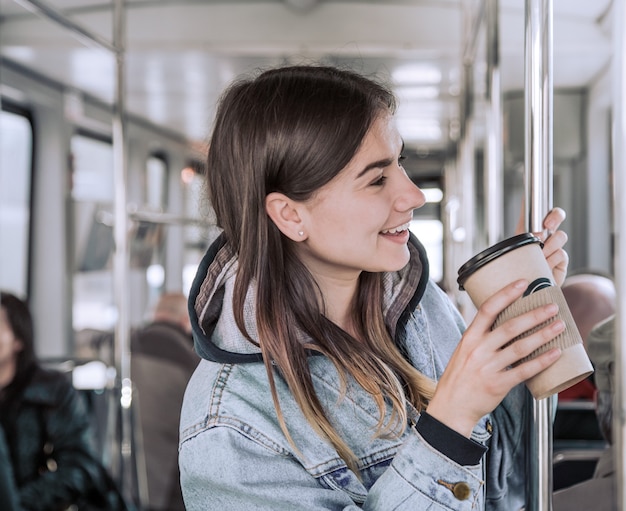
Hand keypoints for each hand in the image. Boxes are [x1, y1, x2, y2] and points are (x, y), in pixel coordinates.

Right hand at [425, 279, 562, 436]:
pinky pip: (524, 370)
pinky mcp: (498, 384)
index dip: (506, 294)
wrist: (451, 406)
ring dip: (542, 335)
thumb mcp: (464, 350)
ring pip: (520, 347)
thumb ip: (482, 337)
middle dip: (534, 315)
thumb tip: (506, 321)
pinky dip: (542, 361)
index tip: (523, 283)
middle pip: (510, 327)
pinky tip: (555, 353)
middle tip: (552, 306)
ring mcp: (488, 367)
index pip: (488, 309)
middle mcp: (478, 349)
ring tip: (559, 326)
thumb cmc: (460, 376)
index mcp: (469, 337)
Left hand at [516, 206, 568, 286]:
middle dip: (554, 217)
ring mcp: (555, 247)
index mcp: (531, 229)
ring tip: (540, 256)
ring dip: (549, 245)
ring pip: (560, 236)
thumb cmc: (515, 270)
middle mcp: (545, 235)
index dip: (541, 203)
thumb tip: (533, 232)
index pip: (539, 210)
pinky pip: (561, 254)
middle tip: (546, 227)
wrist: (524, 292)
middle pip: (557, 215)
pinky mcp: (561, 261)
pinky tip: (544, 267)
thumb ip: (520, 238)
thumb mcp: (512, 252)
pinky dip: (551, 260)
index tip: (540, 207)